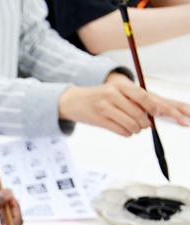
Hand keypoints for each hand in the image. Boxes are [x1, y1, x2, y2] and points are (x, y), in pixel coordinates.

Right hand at [59, 74, 189, 135]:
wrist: (72, 101)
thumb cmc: (98, 97)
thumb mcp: (114, 91)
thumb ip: (132, 98)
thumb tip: (153, 111)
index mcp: (120, 86)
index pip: (142, 96)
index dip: (153, 107)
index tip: (158, 114)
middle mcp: (112, 95)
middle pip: (138, 113)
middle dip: (145, 122)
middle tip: (145, 125)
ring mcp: (104, 108)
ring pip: (130, 123)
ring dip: (136, 129)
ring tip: (135, 128)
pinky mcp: (98, 120)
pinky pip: (120, 130)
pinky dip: (126, 133)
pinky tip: (126, 131)